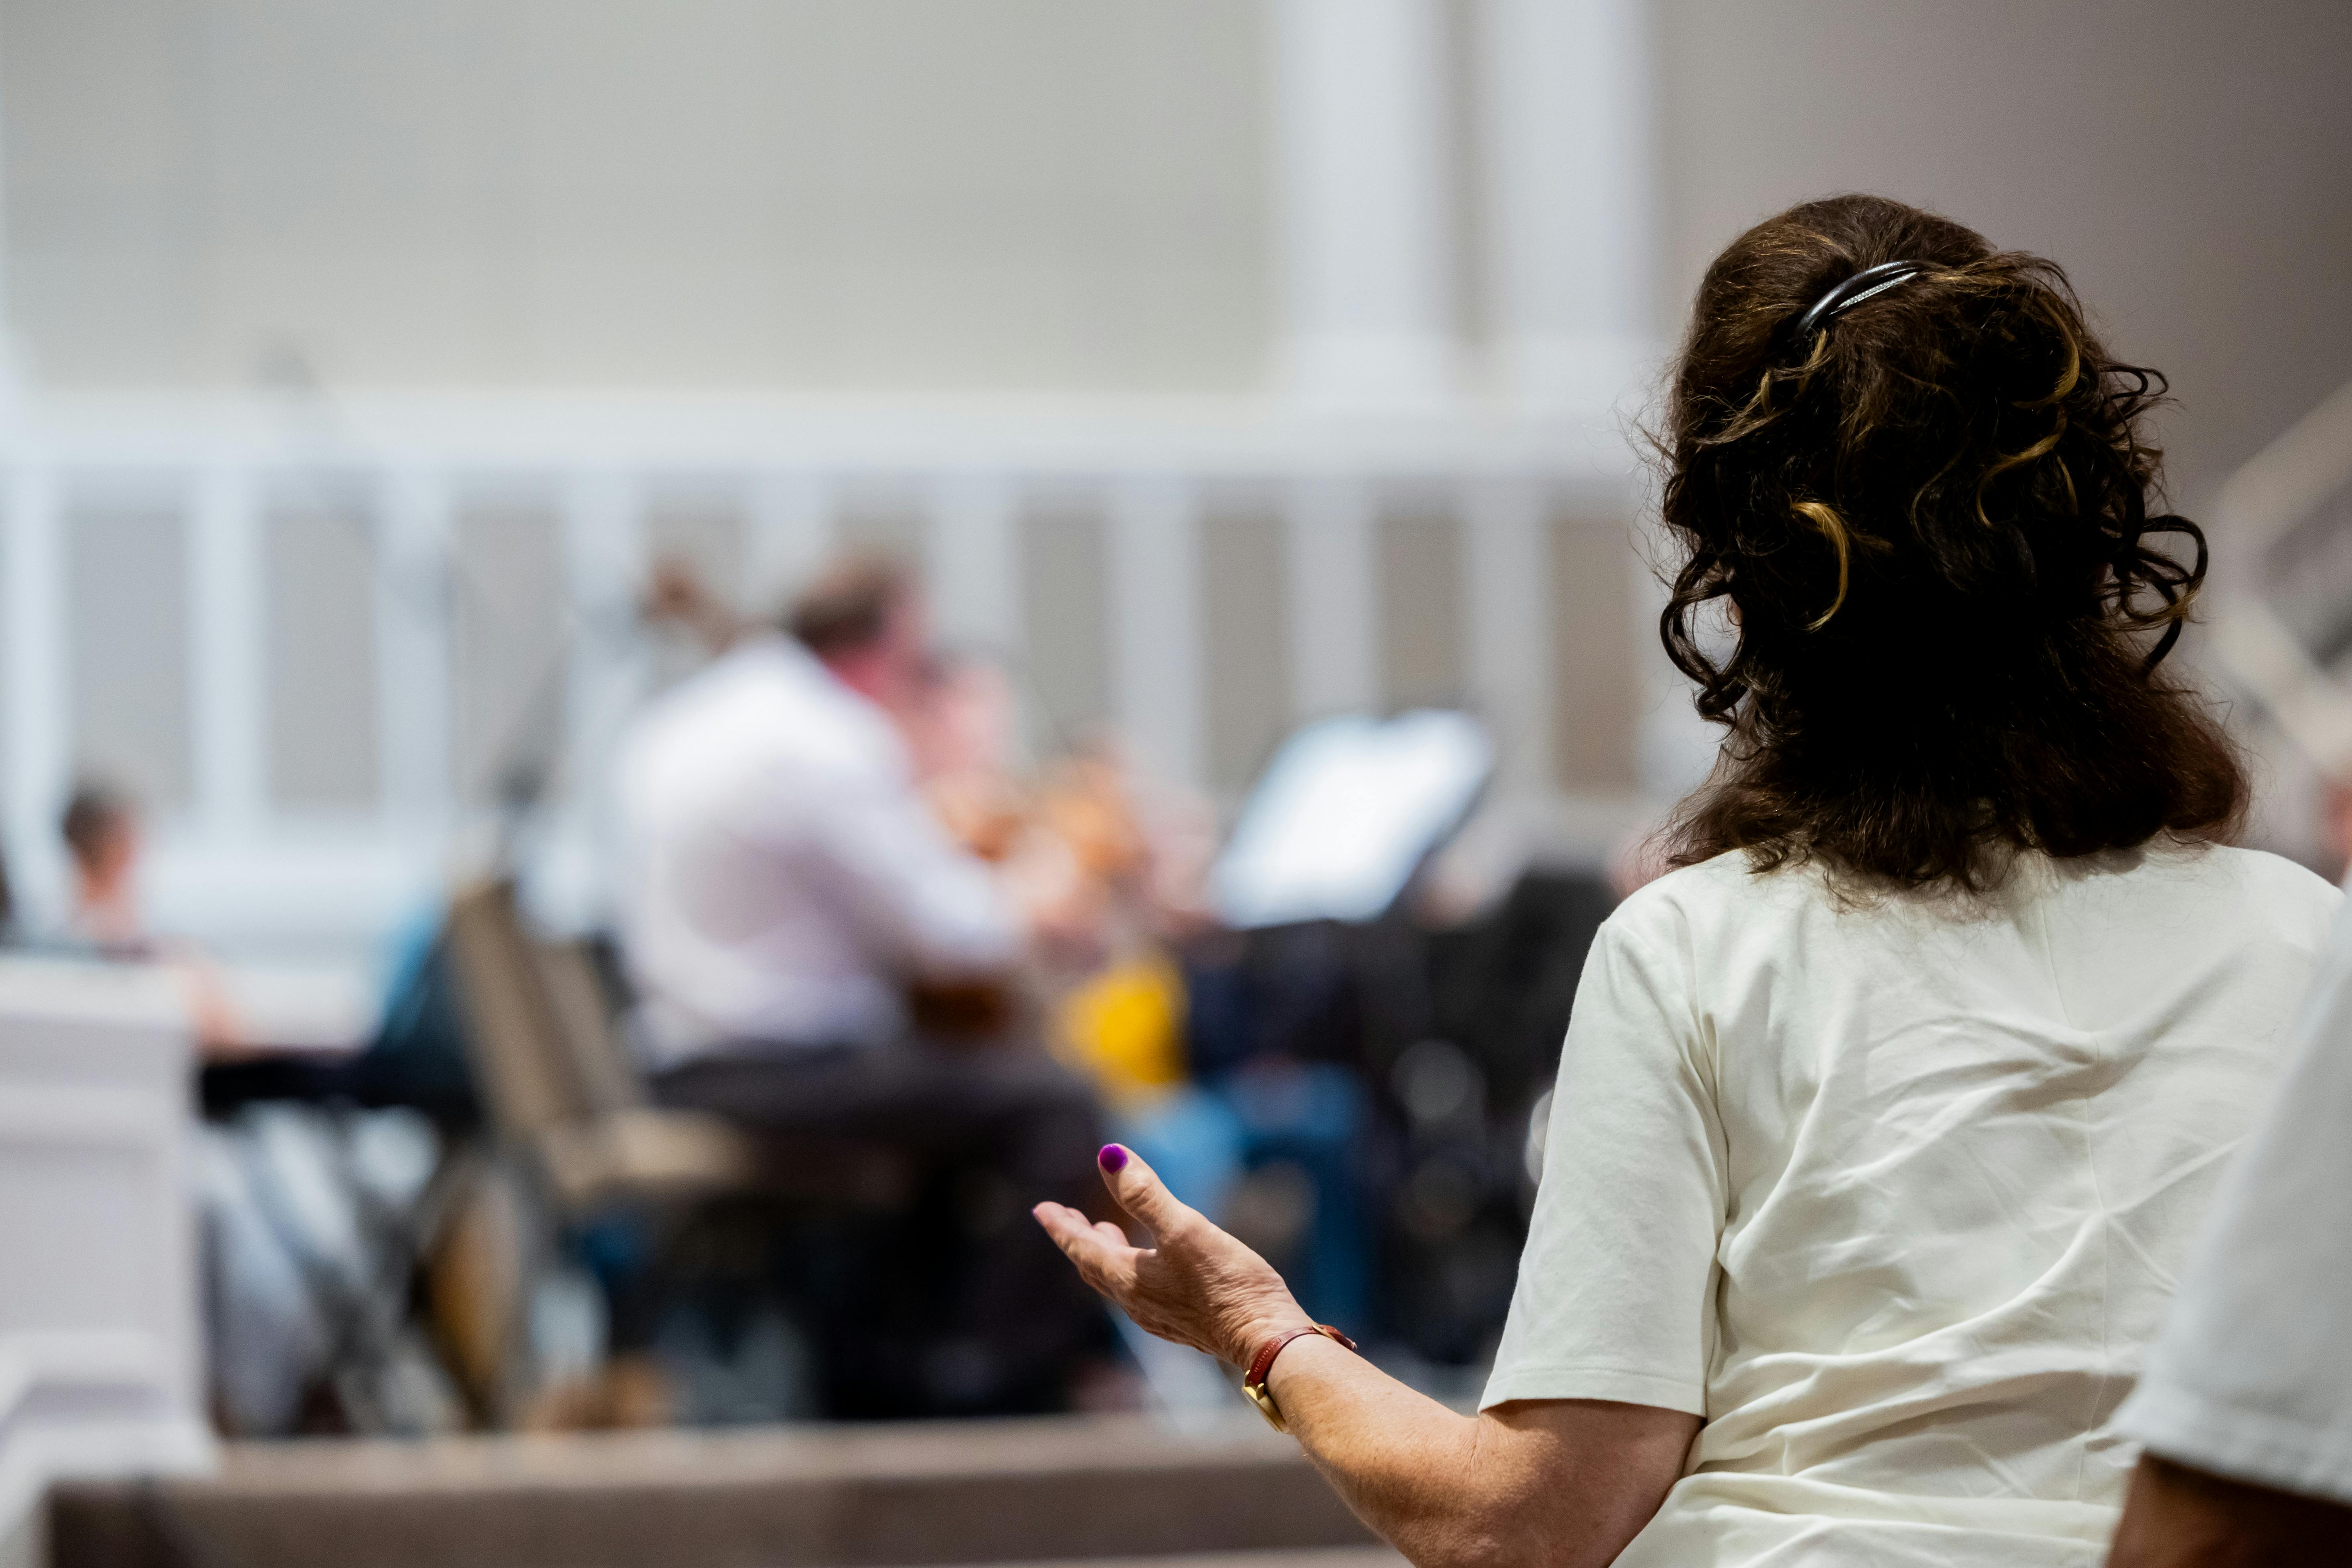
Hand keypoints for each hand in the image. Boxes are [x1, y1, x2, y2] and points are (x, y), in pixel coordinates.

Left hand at [1034, 1144, 1310, 1366]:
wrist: (1264, 1339)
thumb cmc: (1227, 1283)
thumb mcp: (1185, 1228)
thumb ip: (1145, 1193)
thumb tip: (1108, 1155)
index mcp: (1129, 1278)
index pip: (1082, 1248)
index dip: (1060, 1226)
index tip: (1041, 1209)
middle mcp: (1136, 1301)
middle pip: (1094, 1265)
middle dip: (1078, 1238)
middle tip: (1063, 1216)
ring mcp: (1159, 1315)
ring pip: (1117, 1280)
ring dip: (1104, 1253)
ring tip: (1105, 1232)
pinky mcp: (1182, 1322)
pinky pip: (1140, 1291)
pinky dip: (1130, 1268)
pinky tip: (1150, 1261)